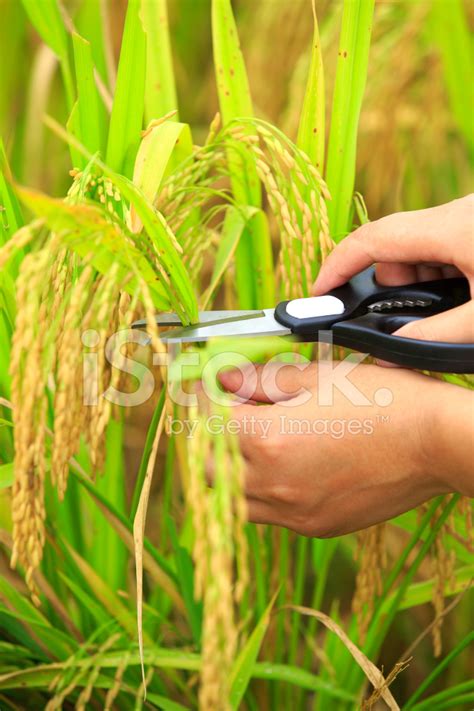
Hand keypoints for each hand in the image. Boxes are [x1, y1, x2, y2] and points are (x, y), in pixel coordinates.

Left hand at [218, 361, 472, 536]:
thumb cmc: (382, 401)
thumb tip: (225, 377)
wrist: (435, 443)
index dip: (209, 401)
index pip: (209, 423)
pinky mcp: (315, 528)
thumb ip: (261, 381)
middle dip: (211, 442)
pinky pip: (271, 515)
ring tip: (261, 444)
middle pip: (209, 471)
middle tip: (233, 418)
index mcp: (266, 440)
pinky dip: (266, 492)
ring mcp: (293, 513)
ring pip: (235, 500)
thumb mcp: (317, 377)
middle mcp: (272, 484)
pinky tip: (291, 468)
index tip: (217, 390)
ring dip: (235, 472)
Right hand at [313, 195, 473, 342]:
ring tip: (438, 312)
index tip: (319, 292)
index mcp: (450, 227)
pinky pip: (444, 244)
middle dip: (388, 284)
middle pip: (395, 244)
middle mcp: (457, 211)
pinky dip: (437, 272)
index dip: (337, 265)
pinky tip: (457, 297)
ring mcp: (469, 215)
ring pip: (420, 244)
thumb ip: (435, 335)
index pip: (371, 239)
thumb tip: (394, 348)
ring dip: (416, 279)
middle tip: (395, 318)